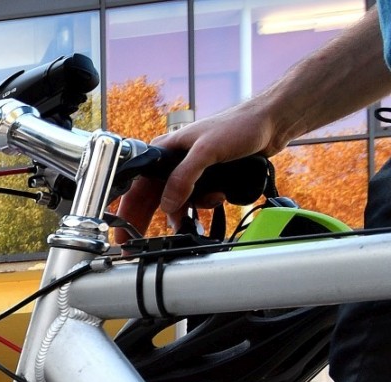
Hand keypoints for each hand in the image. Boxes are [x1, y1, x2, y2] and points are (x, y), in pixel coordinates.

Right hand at [118, 101, 284, 230]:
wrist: (272, 122)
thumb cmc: (239, 124)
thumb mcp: (206, 150)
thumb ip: (184, 177)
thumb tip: (168, 204)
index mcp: (165, 151)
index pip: (138, 186)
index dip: (128, 211)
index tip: (123, 234)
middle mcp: (174, 162)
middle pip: (153, 199)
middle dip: (149, 220)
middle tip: (138, 245)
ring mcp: (191, 171)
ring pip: (178, 202)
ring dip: (187, 211)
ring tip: (198, 211)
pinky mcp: (207, 178)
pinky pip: (197, 201)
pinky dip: (205, 205)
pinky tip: (218, 197)